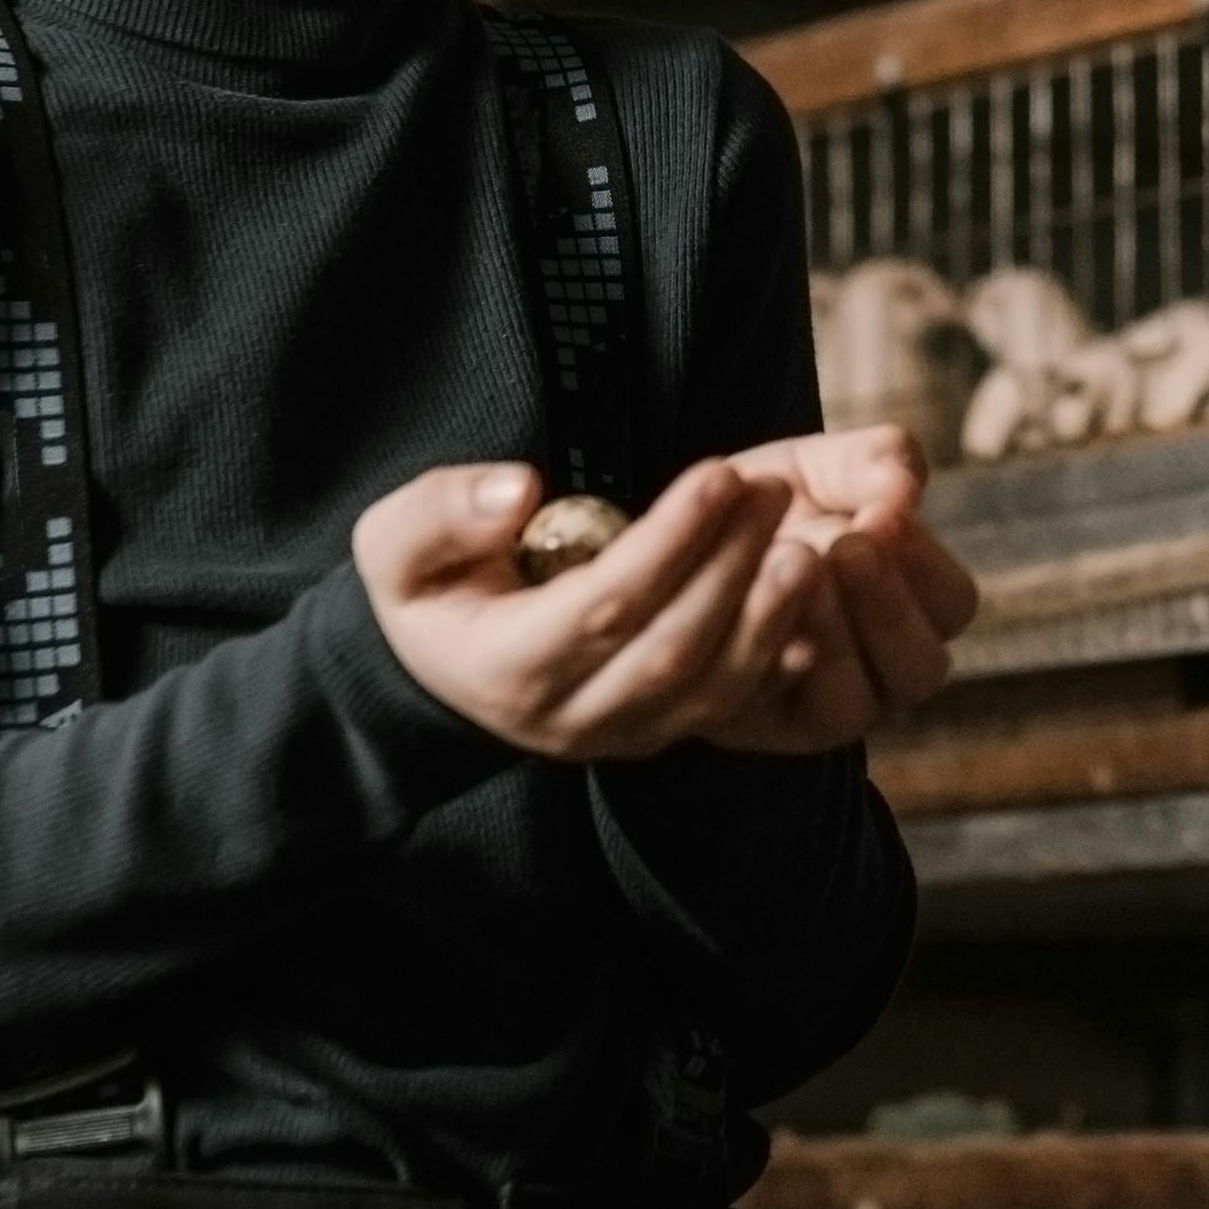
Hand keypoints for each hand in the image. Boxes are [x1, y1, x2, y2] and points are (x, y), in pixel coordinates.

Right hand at [355, 455, 798, 761]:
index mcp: (507, 667)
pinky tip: (812, 606)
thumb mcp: (395, 544)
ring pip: (712, 688)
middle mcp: (570, 716)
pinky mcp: (659, 734)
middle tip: (773, 490)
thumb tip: (519, 490)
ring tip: (806, 543)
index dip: (669, 541)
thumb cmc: (427, 591)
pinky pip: (730, 708)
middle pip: (673, 647)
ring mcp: (621, 735)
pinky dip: (777, 659)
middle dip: (732, 566)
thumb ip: (442, 514)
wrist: (440, 672)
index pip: (605, 605)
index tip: (718, 472)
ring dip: (768, 614)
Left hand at [695, 424, 978, 754]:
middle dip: (886, 605)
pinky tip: (754, 615)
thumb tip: (905, 492)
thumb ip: (877, 461)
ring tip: (799, 575)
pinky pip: (778, 717)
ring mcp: (828, 709)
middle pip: (920, 667)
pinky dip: (771, 669)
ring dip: (832, 639)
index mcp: (916, 609)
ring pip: (854, 707)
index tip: (881, 517)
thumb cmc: (773, 503)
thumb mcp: (825, 465)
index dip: (923, 563)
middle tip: (846, 547)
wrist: (683, 540)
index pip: (951, 603)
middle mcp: (883, 671)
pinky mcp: (767, 728)